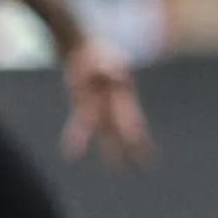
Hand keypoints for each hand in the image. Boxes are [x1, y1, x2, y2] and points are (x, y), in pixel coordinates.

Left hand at [60, 39, 151, 165]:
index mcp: (123, 94)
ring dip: (109, 150)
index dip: (137, 138)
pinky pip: (80, 125)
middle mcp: (114, 103)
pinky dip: (76, 138)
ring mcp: (99, 105)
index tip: (145, 152)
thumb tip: (116, 74)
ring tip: (117, 170)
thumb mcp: (102, 57)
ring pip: (104, 132)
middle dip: (133, 149)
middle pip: (124, 131)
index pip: (131, 121)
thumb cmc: (96, 50)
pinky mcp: (84, 104)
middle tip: (143, 169)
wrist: (80, 46)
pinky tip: (72, 154)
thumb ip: (109, 67)